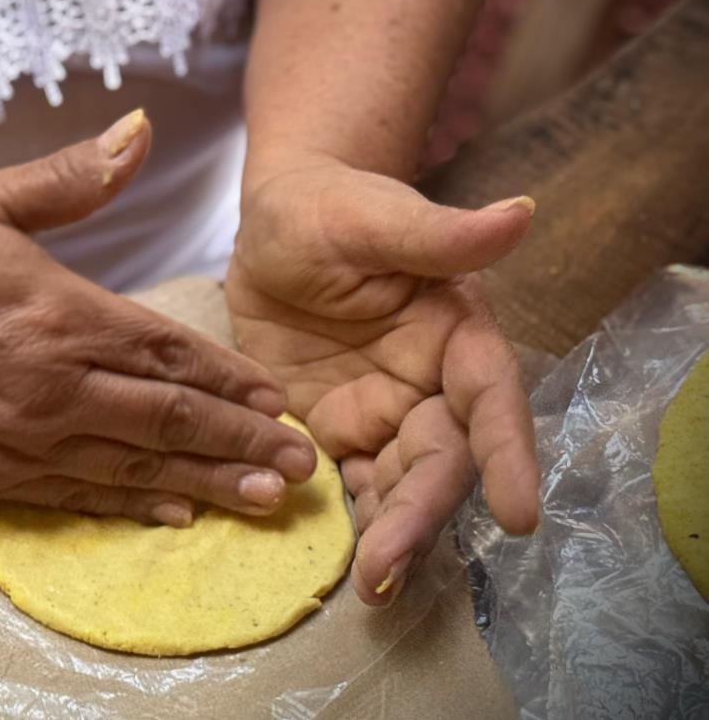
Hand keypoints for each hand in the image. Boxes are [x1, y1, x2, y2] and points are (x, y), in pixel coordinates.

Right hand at [0, 111, 316, 525]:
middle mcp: (49, 384)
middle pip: (168, 418)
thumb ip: (73, 178)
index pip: (168, 352)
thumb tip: (141, 129)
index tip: (281, 398)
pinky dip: (131, 507)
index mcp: (58, 312)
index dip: (231, 379)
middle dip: (242, 441)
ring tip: (266, 500)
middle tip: (303, 464)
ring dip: (206, 484)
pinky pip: (74, 496)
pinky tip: (175, 515)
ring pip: (132, 468)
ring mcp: (16, 437)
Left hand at [227, 149, 539, 603]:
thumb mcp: (374, 217)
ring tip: (368, 587)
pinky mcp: (334, 430)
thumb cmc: (330, 209)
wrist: (276, 226)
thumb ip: (438, 234)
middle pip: (441, 461)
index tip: (519, 514)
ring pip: (397, 484)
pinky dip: (345, 521)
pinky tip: (335, 564)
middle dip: (421, 516)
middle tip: (388, 570)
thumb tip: (520, 214)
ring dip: (388, 533)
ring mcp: (383, 413)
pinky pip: (346, 483)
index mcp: (456, 334)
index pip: (490, 399)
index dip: (507, 455)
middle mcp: (430, 385)